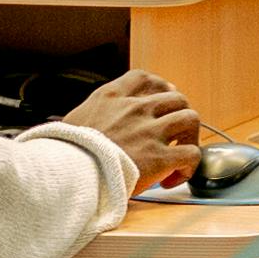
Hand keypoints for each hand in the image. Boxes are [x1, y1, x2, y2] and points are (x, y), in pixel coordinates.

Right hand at [70, 69, 202, 180]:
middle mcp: (134, 109)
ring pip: (190, 120)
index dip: (160, 86)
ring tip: (179, 155)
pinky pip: (191, 154)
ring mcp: (150, 131)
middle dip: (179, 115)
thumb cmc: (67, 154)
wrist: (68, 173)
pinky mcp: (160, 157)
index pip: (143, 78)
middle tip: (174, 134)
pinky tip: (173, 179)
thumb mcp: (73, 120)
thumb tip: (92, 125)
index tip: (164, 96)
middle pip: (176, 98)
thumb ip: (92, 116)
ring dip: (189, 138)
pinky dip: (188, 167)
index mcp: (111, 98)